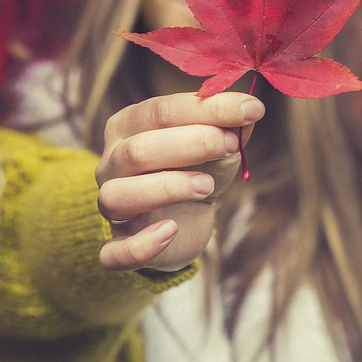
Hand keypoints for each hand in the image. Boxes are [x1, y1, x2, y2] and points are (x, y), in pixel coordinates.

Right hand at [95, 91, 263, 271]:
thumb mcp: (216, 144)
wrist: (185, 220)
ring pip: (117, 196)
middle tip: (230, 145)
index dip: (206, 110)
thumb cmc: (196, 170)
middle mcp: (112, 162)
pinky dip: (141, 246)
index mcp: (128, 126)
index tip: (250, 110)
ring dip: (166, 189)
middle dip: (190, 144)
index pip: (159, 111)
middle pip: (137, 151)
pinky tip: (171, 231)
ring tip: (207, 187)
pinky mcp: (119, 244)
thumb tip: (248, 108)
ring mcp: (110, 205)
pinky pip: (115, 253)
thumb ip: (229, 126)